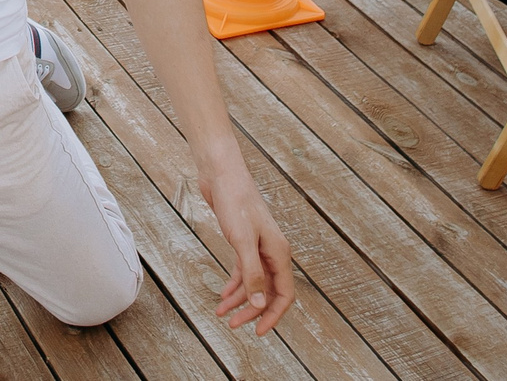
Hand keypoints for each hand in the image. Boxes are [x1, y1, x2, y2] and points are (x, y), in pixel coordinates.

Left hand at [203, 163, 294, 334]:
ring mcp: (259, 247)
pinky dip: (234, 284)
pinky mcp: (244, 241)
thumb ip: (252, 274)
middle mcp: (273, 252)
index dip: (273, 315)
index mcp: (279, 253)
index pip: (285, 294)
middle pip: (269, 292)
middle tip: (234, 325)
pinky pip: (243, 271)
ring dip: (240, 300)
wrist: (221, 174)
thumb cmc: (235, 202)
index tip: (258, 332)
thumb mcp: (242, 241)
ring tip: (222, 314)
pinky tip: (222, 295)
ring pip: (254, 283)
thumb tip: (260, 306)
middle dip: (253, 311)